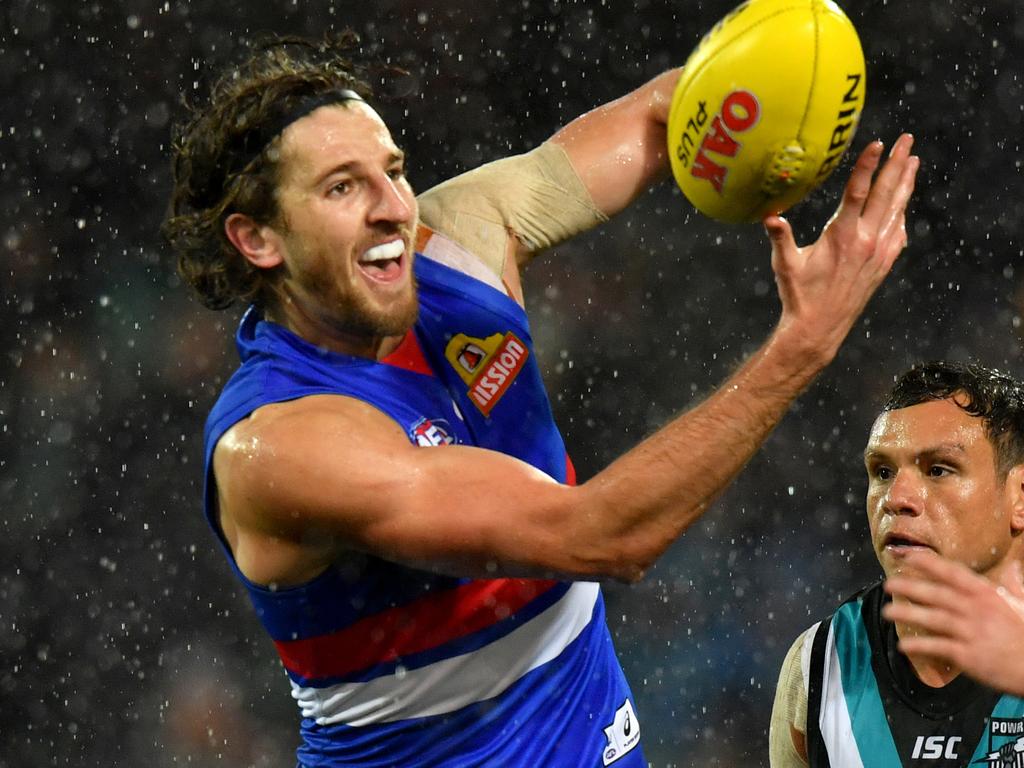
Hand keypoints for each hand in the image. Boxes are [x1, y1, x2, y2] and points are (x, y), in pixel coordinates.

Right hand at [764, 134, 919, 364]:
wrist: (819, 328)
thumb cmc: (798, 295)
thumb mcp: (785, 265)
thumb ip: (780, 238)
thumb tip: (769, 217)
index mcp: (842, 236)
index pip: (858, 192)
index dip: (867, 166)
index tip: (878, 143)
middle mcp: (866, 241)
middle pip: (886, 194)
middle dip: (897, 164)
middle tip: (907, 141)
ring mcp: (878, 253)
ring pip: (897, 209)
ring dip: (905, 183)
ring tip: (913, 161)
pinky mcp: (883, 264)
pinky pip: (898, 232)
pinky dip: (901, 213)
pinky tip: (902, 205)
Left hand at [882, 549, 1023, 694]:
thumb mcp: (1022, 606)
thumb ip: (1013, 585)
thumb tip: (1014, 567)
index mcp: (987, 595)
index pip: (953, 573)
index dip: (929, 563)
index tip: (908, 556)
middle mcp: (976, 610)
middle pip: (937, 594)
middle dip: (910, 587)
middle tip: (888, 584)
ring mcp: (971, 632)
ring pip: (933, 619)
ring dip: (908, 614)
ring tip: (887, 612)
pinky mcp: (969, 655)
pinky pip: (938, 647)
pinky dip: (920, 646)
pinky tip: (904, 646)